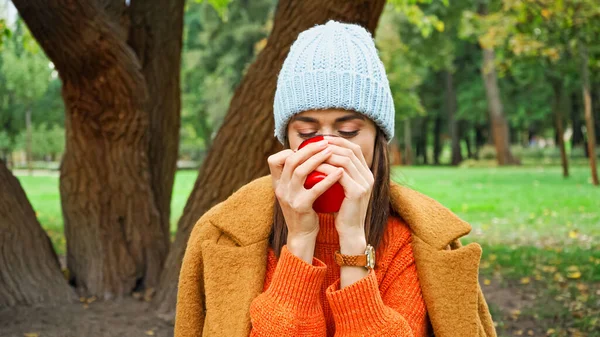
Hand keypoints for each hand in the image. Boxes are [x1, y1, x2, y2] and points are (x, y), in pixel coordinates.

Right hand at [267, 138, 343, 261]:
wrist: (302, 234)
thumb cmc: (303, 209)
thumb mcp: (295, 191)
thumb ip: (296, 176)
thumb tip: (309, 155)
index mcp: (278, 183)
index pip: (275, 160)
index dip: (289, 151)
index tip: (307, 148)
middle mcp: (280, 189)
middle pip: (291, 161)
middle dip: (308, 149)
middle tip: (324, 143)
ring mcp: (289, 198)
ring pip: (300, 171)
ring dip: (317, 159)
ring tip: (331, 152)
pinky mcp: (301, 207)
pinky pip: (315, 189)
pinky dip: (328, 179)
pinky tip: (339, 172)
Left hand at [320, 135, 373, 253]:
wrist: (350, 232)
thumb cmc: (342, 211)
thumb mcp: (341, 190)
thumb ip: (337, 176)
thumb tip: (322, 161)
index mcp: (366, 174)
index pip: (354, 149)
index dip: (339, 141)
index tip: (322, 139)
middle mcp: (368, 177)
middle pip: (351, 151)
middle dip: (332, 145)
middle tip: (315, 144)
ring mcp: (365, 184)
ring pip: (345, 160)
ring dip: (328, 154)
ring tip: (313, 154)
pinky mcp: (357, 192)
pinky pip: (340, 174)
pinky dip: (327, 168)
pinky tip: (315, 167)